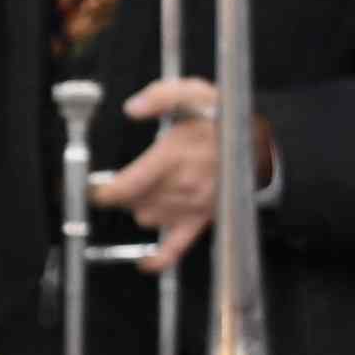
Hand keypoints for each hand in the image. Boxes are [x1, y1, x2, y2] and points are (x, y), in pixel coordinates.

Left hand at [93, 72, 233, 245]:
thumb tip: (133, 108)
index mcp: (174, 155)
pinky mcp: (202, 220)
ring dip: (141, 208)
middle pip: (133, 202)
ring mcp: (192, 206)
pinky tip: (145, 261)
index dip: (103, 191)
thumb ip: (161, 96)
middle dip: (123, 193)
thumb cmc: (224, 119)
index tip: (94, 188)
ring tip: (146, 192)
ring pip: (147, 219)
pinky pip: (177, 249)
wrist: (259, 144)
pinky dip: (159, 260)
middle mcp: (182, 185)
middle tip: (124, 181)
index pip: (126, 186)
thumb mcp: (194, 92)